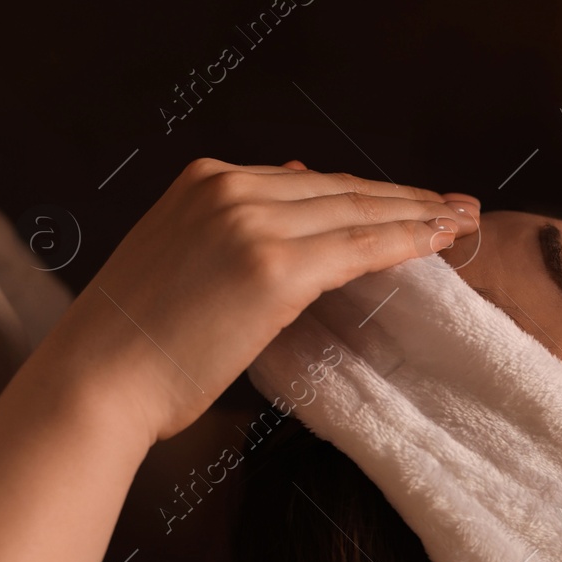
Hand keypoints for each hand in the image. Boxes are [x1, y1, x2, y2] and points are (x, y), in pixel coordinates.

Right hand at [39, 158, 480, 445]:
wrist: (98, 380)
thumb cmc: (137, 341)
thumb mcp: (183, 258)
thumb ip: (237, 226)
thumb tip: (300, 186)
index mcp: (206, 181)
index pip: (310, 183)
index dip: (368, 193)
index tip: (411, 200)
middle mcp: (230, 188)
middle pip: (343, 189)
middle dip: (408, 197)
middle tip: (459, 205)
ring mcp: (253, 223)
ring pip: (360, 212)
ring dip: (420, 216)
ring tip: (464, 222)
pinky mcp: (275, 267)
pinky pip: (360, 248)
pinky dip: (407, 242)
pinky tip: (441, 244)